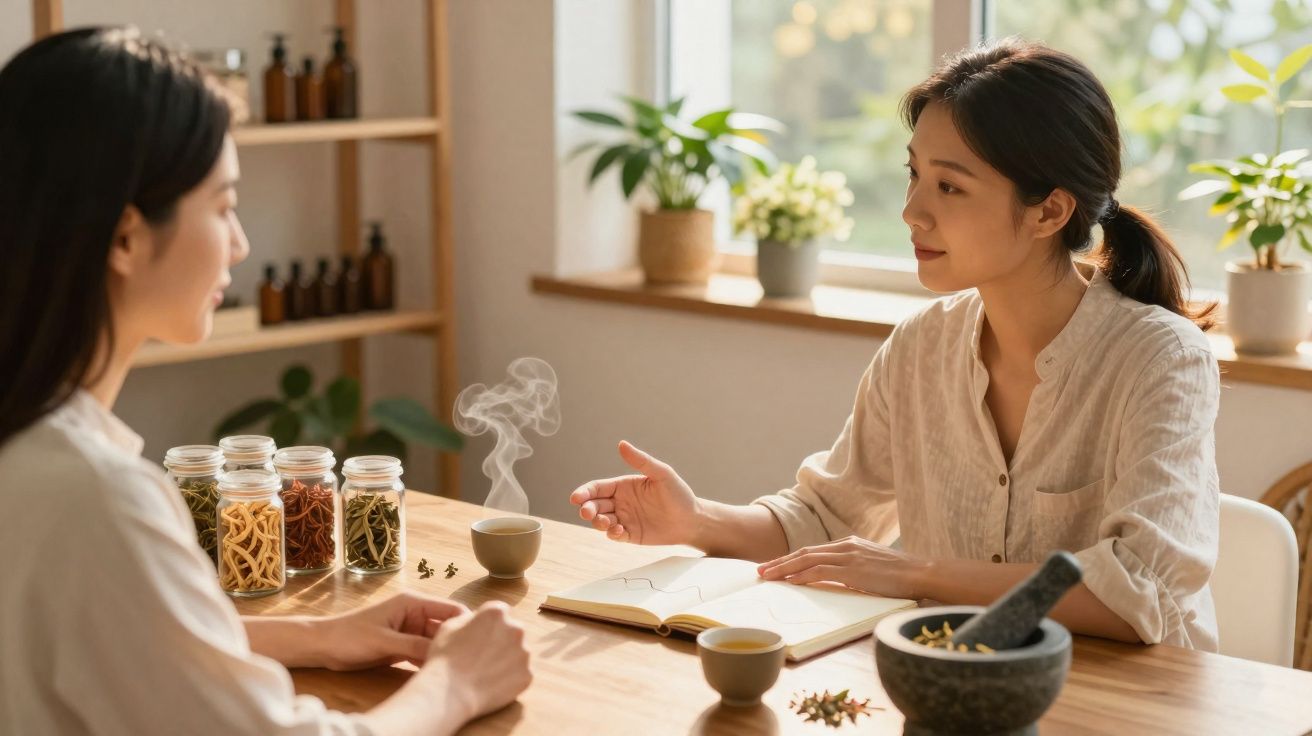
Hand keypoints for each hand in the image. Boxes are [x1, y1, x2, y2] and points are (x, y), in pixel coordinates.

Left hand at [316, 592, 468, 670]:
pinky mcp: (403, 646)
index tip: (480, 640)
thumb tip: (443, 651)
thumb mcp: (383, 641)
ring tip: (460, 669)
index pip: (450, 609)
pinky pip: (424, 653)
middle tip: (472, 660)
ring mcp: (410, 631)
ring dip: (444, 653)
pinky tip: (440, 673)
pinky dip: (431, 661)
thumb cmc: (348, 636)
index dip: (466, 622)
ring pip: (436, 642)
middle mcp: (415, 615)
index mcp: (412, 603)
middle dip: (457, 642)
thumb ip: (413, 645)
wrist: (323, 647)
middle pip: (446, 627)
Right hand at [424, 601, 531, 722]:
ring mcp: (524, 653)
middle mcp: (516, 629)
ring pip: (518, 653)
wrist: (450, 693)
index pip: (499, 612)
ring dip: (507, 659)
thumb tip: (479, 620)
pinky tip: (492, 684)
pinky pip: (520, 674)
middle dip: (501, 640)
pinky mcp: (527, 675)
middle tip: (483, 656)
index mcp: (496, 612)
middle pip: (512, 631)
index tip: (480, 636)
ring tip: (485, 672)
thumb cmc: (445, 658)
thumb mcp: (451, 625)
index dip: (489, 624)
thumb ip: (471, 618)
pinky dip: (510, 678)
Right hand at [569, 441, 699, 545]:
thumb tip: (621, 444)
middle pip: (594, 505)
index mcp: (623, 485)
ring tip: (605, 523)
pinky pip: (614, 535)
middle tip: (586, 512)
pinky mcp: (630, 535)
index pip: (597, 488)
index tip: (576, 498)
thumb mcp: (662, 474)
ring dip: (598, 522)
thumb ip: (641, 461)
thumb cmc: (678, 494)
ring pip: (601, 521)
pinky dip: (612, 534)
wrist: (692, 520)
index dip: (584, 492)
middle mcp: (620, 502)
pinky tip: (618, 531)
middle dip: (586, 509)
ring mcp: (624, 519)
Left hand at [756, 536, 931, 599]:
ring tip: (767, 576)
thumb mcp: (872, 567)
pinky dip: (802, 575)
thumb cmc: (901, 576)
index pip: (813, 551)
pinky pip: (820, 571)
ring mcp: (848, 555)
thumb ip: (853, 569)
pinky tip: (790, 581)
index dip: (791, 558)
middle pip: (804, 552)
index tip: (775, 566)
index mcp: (849, 544)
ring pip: (807, 559)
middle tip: (761, 571)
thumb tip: (837, 580)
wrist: (921, 573)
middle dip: (780, 561)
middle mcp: (845, 546)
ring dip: (784, 568)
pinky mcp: (852, 569)